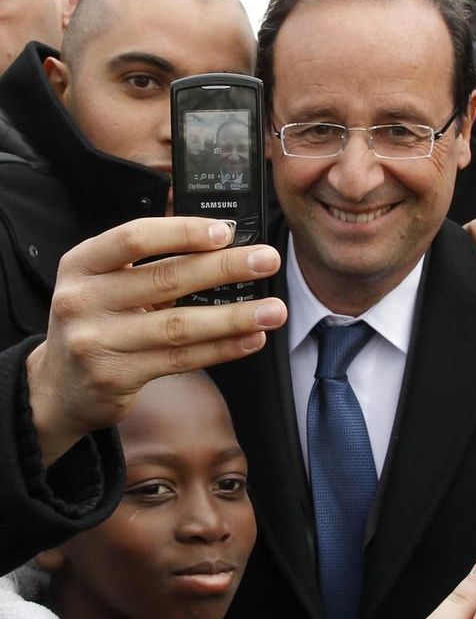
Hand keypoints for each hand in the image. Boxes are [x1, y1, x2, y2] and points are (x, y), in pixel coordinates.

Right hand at [26, 217, 286, 465]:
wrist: (59, 388)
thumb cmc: (96, 323)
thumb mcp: (102, 283)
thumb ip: (146, 262)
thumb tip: (220, 240)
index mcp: (81, 264)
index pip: (134, 238)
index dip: (182, 232)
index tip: (226, 231)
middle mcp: (82, 300)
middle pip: (165, 279)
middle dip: (224, 268)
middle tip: (267, 260)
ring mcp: (96, 342)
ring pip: (179, 326)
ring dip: (234, 316)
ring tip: (273, 310)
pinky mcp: (115, 378)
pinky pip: (180, 360)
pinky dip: (221, 349)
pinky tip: (250, 339)